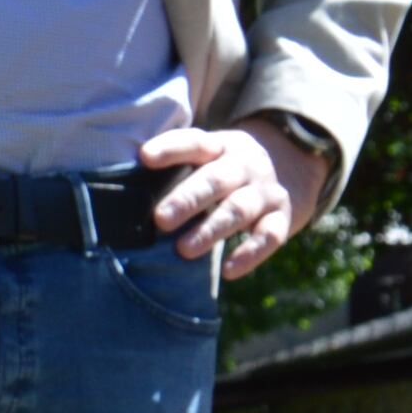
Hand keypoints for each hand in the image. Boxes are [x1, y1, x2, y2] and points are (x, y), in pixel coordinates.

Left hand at [141, 118, 328, 275]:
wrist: (290, 167)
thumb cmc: (224, 170)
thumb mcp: (207, 158)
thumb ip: (175, 169)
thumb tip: (121, 194)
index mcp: (220, 146)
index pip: (195, 142)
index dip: (171, 149)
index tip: (144, 157)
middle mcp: (245, 166)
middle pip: (216, 179)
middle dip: (188, 199)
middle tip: (160, 219)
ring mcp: (265, 191)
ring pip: (239, 209)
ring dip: (211, 230)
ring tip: (183, 250)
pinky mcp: (282, 217)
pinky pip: (269, 236)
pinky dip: (250, 253)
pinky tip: (229, 270)